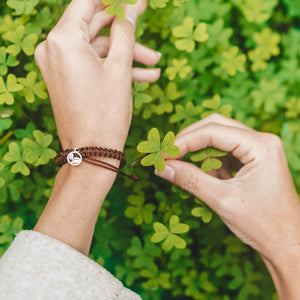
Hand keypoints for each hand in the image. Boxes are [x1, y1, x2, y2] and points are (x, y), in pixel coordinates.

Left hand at [34, 0, 159, 150]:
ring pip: (97, 50)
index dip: (114, 1)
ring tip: (155, 64)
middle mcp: (53, 49)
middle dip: (125, 31)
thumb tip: (130, 8)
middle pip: (94, 27)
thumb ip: (125, 32)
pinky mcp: (66, 80)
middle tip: (147, 22)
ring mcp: (58, 66)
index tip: (135, 1)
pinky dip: (114, 68)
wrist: (92, 154)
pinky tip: (144, 76)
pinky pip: (91, 66)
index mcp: (63, 40)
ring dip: (126, 54)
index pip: (88, 3)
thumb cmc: (106, 113)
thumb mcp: (120, 69)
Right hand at [156, 114, 299, 263]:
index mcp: (260, 146)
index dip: (183, 141)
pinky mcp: (251, 161)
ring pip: (217, 139)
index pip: (212, 131)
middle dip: (189, 141)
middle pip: (215, 127)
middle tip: (168, 155)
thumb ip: (190, 180)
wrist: (287, 244)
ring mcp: (256, 150)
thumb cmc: (264, 225)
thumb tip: (162, 168)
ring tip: (181, 168)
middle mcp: (260, 141)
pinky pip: (223, 153)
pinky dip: (208, 163)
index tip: (163, 155)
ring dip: (197, 152)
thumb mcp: (222, 200)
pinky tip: (202, 177)